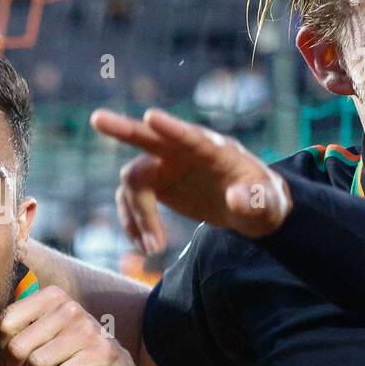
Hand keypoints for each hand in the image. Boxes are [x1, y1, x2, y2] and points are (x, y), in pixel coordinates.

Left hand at [0, 285, 137, 365]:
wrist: (115, 365)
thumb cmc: (70, 349)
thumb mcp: (46, 328)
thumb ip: (19, 328)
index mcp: (52, 296)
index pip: (5, 323)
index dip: (1, 350)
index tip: (11, 362)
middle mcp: (70, 308)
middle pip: (18, 347)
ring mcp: (86, 330)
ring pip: (36, 363)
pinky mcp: (100, 354)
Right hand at [91, 107, 290, 251]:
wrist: (250, 207)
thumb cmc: (263, 201)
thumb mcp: (267, 205)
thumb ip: (255, 201)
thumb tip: (235, 198)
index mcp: (215, 150)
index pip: (190, 136)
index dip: (171, 127)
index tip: (150, 116)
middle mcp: (184, 151)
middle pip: (149, 136)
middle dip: (123, 129)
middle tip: (97, 119)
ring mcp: (166, 165)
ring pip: (134, 180)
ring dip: (137, 214)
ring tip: (153, 249)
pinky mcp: (155, 183)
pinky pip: (130, 200)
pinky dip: (133, 223)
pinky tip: (146, 245)